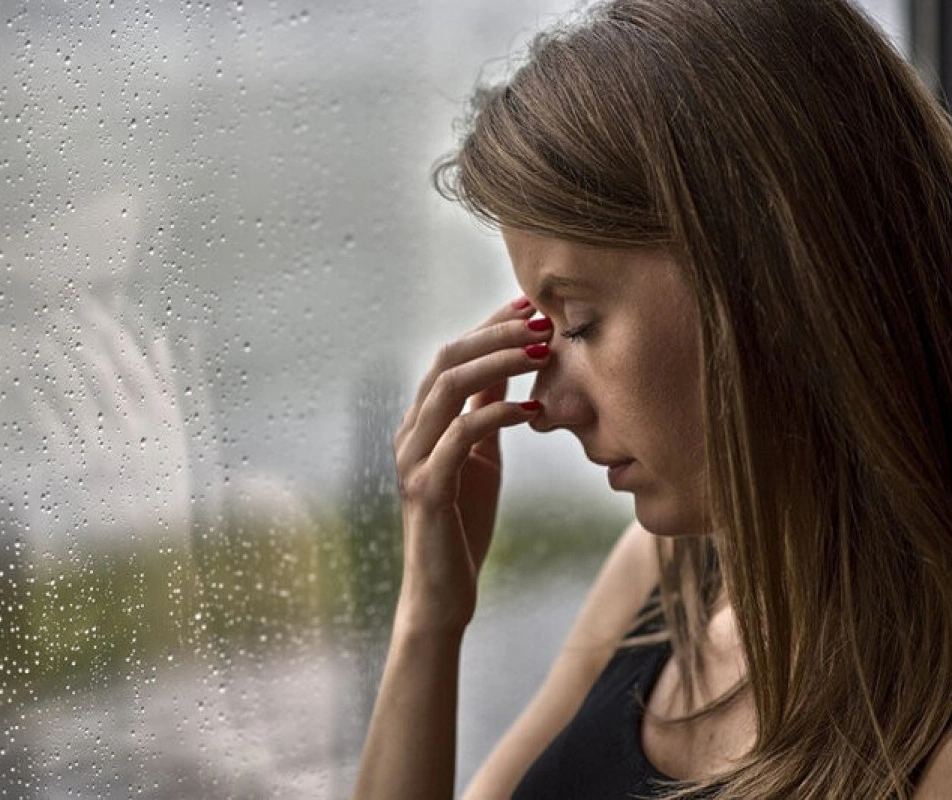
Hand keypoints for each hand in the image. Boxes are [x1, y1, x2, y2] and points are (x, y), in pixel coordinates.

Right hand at [392, 298, 551, 632]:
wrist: (441, 591)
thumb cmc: (464, 524)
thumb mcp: (480, 458)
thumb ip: (485, 413)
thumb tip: (507, 367)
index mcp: (420, 422)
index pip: (452, 356)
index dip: (489, 326)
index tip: (530, 304)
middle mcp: (409, 433)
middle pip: (447, 360)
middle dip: (496, 334)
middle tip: (542, 322)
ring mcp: (412, 460)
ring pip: (448, 388)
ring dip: (499, 363)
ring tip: (542, 353)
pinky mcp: (427, 489)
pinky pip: (461, 437)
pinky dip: (498, 415)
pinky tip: (535, 411)